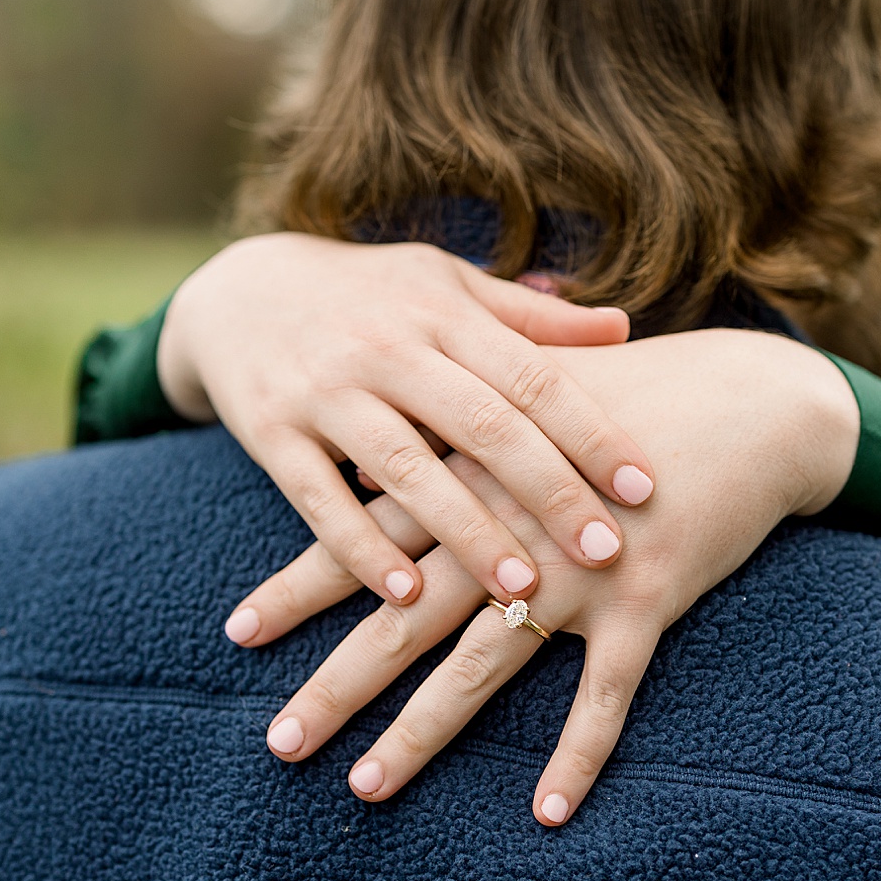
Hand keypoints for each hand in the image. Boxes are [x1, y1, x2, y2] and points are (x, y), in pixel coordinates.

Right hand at [157, 234, 657, 622]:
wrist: (236, 290)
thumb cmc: (368, 295)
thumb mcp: (443, 286)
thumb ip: (527, 318)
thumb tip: (625, 327)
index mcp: (442, 313)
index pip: (532, 375)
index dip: (591, 432)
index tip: (644, 487)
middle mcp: (387, 349)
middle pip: (482, 426)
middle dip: (549, 493)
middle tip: (608, 553)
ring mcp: (325, 392)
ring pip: (406, 470)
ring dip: (468, 533)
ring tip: (523, 592)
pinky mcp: (269, 433)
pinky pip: (318, 499)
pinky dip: (359, 549)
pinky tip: (404, 593)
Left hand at [235, 330, 861, 823]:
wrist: (750, 399)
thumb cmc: (639, 395)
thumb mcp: (538, 394)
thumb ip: (463, 424)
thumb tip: (388, 441)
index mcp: (477, 474)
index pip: (369, 539)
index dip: (301, 586)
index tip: (236, 630)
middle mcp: (510, 527)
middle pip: (404, 617)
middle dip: (336, 684)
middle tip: (277, 743)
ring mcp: (577, 569)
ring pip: (482, 667)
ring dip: (420, 734)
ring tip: (363, 787)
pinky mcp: (646, 600)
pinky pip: (605, 694)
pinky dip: (578, 755)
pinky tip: (548, 815)